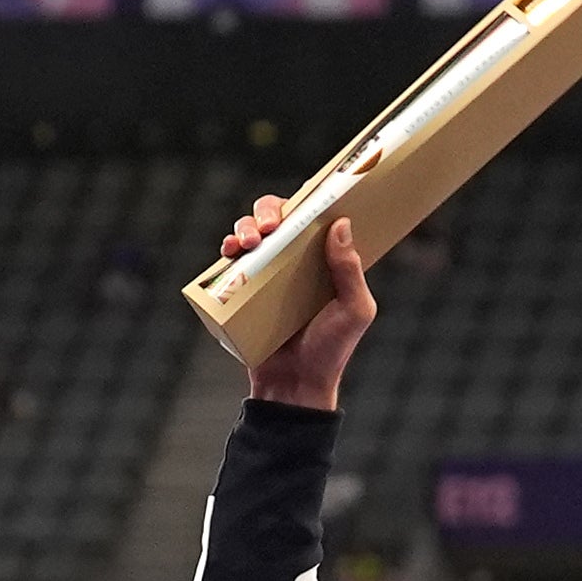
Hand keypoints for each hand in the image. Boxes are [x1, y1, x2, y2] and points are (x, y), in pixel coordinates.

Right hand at [222, 196, 372, 413]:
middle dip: (268, 211)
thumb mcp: (354, 310)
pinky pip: (230, 261)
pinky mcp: (243, 290)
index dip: (307, 200)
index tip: (305, 195)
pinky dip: (227, 250)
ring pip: (250, 233)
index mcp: (323, 260)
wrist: (296, 385)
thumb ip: (350, 270)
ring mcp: (267, 273)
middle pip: (276, 218)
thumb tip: (341, 224)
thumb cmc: (332, 349)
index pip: (312, 218)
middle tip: (269, 226)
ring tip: (248, 243)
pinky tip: (230, 251)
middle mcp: (294, 261)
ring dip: (244, 227)